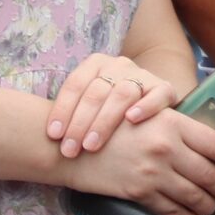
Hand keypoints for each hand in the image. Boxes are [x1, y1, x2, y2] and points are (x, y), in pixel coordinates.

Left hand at [47, 53, 177, 157]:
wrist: (146, 103)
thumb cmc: (107, 112)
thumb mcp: (89, 107)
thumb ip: (74, 114)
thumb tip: (51, 137)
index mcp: (96, 64)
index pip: (75, 84)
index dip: (62, 109)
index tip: (53, 136)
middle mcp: (118, 65)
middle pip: (96, 91)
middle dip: (80, 122)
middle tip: (70, 150)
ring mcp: (142, 75)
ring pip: (122, 94)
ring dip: (104, 121)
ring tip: (91, 145)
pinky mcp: (164, 88)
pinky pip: (156, 94)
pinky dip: (145, 106)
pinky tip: (132, 120)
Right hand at [64, 109, 214, 214]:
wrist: (73, 145)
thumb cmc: (111, 127)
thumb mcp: (148, 116)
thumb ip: (178, 130)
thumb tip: (210, 147)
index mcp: (173, 124)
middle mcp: (167, 149)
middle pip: (213, 176)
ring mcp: (154, 173)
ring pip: (197, 197)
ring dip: (209, 205)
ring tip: (211, 204)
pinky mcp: (140, 194)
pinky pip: (175, 212)